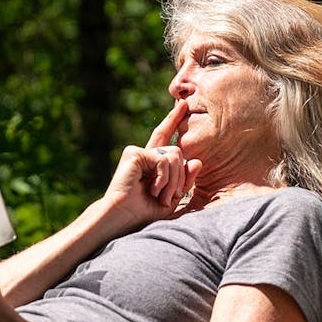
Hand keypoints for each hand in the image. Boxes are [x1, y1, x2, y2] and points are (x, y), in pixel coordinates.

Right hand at [101, 100, 203, 231]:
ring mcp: (139, 151)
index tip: (181, 103)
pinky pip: (163, 159)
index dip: (174, 120)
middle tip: (172, 196)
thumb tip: (197, 161)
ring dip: (173, 180)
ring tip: (160, 195)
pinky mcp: (134, 153)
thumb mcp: (172, 196)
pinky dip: (163, 178)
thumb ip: (186, 179)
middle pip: (178, 152)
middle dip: (181, 177)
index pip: (167, 138)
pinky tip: (152, 188)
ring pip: (174, 155)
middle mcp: (145, 153)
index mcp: (153, 163)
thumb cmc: (145, 212)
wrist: (125, 217)